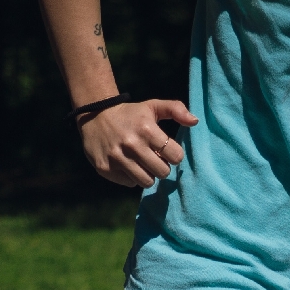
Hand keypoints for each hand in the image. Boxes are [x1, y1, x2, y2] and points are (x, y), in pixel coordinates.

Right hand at [79, 98, 198, 187]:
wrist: (94, 116)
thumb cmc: (130, 114)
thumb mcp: (152, 106)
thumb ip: (176, 109)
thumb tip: (195, 121)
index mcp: (147, 129)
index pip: (176, 156)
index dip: (174, 155)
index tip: (166, 150)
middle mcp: (131, 144)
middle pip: (163, 173)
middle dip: (162, 167)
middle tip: (154, 158)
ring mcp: (117, 158)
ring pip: (147, 182)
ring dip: (148, 175)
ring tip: (141, 162)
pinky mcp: (105, 168)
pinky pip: (129, 183)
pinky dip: (131, 177)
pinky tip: (126, 164)